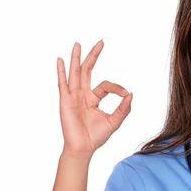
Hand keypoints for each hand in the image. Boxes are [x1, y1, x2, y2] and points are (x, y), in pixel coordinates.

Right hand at [57, 40, 132, 156]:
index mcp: (93, 98)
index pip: (106, 85)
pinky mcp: (66, 101)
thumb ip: (123, 109)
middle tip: (101, 42)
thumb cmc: (96, 137)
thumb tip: (131, 94)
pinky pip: (63, 84)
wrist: (84, 148)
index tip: (126, 94)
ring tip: (78, 44)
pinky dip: (61, 72)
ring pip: (75, 73)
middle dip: (94, 56)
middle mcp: (82, 95)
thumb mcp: (114, 122)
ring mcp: (73, 97)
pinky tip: (60, 60)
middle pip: (88, 71)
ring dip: (77, 58)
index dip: (117, 88)